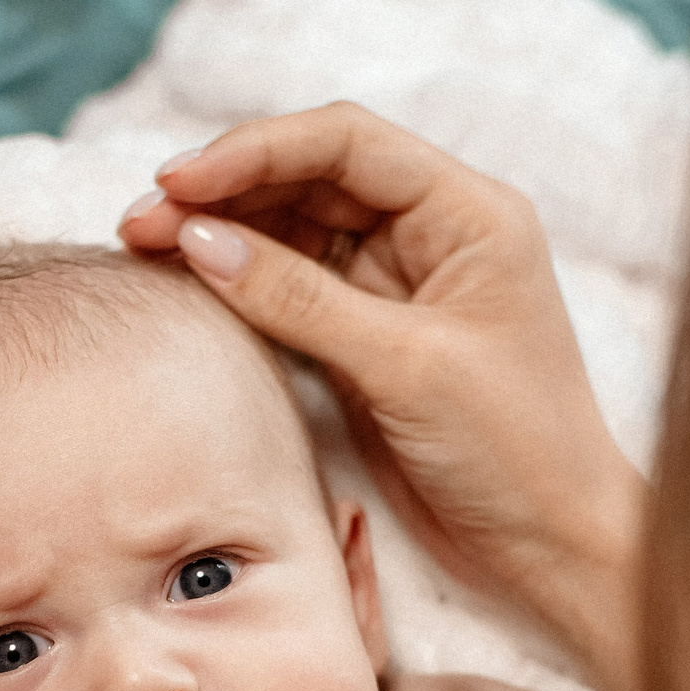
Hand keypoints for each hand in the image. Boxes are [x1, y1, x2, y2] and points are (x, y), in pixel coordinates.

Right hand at [119, 104, 648, 690]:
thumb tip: (198, 239)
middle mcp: (434, 234)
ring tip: (141, 245)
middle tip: (139, 220)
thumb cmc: (514, 450)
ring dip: (220, 234)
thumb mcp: (406, 366)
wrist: (550, 545)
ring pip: (293, 232)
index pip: (347, 145)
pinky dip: (239, 284)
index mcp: (468, 214)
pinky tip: (186, 282)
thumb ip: (300, 298)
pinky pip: (292, 290)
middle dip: (223, 192)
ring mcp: (398, 286)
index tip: (179, 180)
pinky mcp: (369, 339)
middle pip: (310, 179)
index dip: (256, 151)